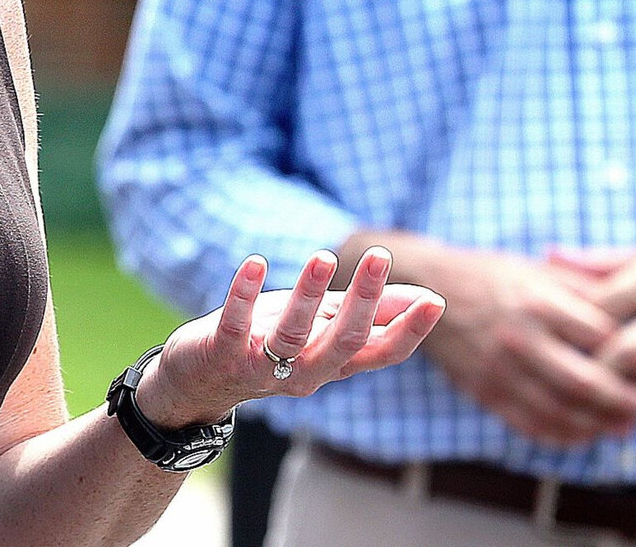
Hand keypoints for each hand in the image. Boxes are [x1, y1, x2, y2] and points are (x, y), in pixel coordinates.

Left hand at [135, 248, 443, 428]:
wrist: (201, 379)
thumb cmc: (271, 343)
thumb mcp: (323, 327)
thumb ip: (370, 315)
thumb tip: (430, 300)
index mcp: (333, 362)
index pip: (379, 352)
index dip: (408, 332)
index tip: (435, 301)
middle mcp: (304, 372)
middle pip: (343, 342)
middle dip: (364, 300)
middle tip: (380, 256)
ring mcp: (262, 365)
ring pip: (293, 336)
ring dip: (307, 296)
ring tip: (322, 256)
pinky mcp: (222, 352)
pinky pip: (235, 324)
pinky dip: (244, 294)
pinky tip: (256, 263)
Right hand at [416, 245, 635, 445]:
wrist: (427, 289)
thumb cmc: (488, 274)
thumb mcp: (535, 269)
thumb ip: (581, 288)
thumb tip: (631, 307)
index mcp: (536, 301)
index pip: (601, 337)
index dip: (634, 356)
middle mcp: (520, 337)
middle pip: (586, 383)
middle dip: (626, 402)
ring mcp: (500, 368)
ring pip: (561, 412)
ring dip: (600, 426)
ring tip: (624, 426)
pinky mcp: (485, 390)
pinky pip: (531, 425)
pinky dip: (563, 436)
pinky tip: (583, 433)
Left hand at [557, 224, 635, 415]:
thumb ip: (598, 261)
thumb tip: (548, 256)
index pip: (602, 305)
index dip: (572, 324)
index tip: (550, 337)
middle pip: (624, 349)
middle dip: (592, 368)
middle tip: (565, 378)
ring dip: (620, 393)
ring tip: (591, 399)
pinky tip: (632, 410)